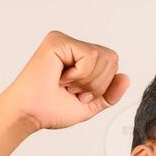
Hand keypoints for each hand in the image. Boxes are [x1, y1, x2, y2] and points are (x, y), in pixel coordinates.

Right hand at [0, 30, 130, 131]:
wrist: (29, 115)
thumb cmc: (50, 111)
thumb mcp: (89, 105)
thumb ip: (109, 94)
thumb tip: (126, 77)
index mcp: (79, 59)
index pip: (112, 64)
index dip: (102, 86)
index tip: (78, 95)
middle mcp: (72, 46)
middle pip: (112, 58)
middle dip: (98, 84)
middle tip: (73, 91)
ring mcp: (65, 41)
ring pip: (104, 56)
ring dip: (88, 80)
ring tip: (66, 85)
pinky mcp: (58, 40)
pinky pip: (90, 55)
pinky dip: (80, 74)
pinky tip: (62, 78)